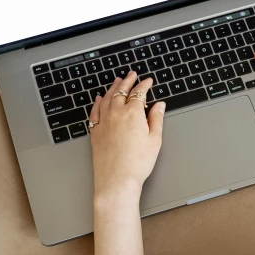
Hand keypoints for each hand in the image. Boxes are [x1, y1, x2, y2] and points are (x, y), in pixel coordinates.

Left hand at [89, 72, 165, 203]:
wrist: (117, 180)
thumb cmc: (137, 164)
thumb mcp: (155, 141)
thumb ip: (157, 119)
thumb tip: (159, 106)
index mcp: (133, 114)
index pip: (139, 93)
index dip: (144, 85)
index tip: (148, 81)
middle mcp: (116, 114)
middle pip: (121, 91)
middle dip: (128, 81)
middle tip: (132, 74)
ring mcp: (104, 122)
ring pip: (107, 98)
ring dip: (113, 87)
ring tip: (117, 81)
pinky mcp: (95, 132)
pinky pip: (95, 111)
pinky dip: (98, 102)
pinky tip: (99, 98)